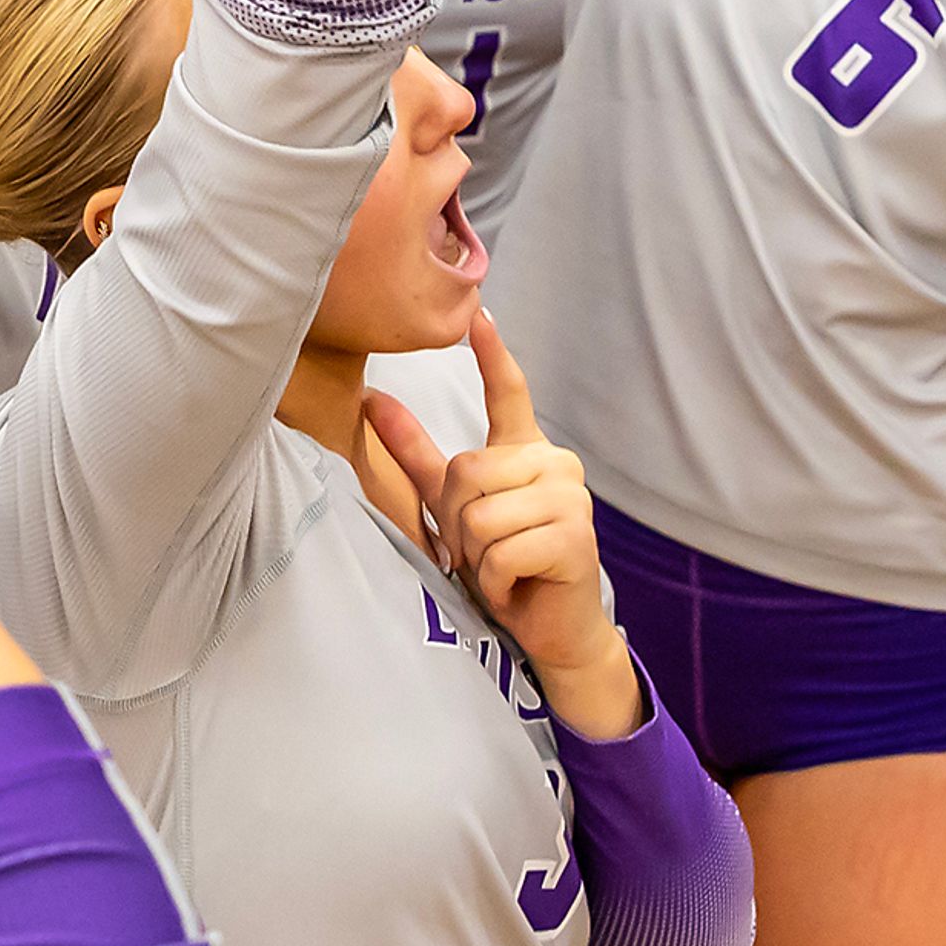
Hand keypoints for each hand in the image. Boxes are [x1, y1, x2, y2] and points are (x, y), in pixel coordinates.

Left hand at [363, 312, 640, 737]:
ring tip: (500, 569)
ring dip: (475, 557)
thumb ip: (416, 455)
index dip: (492, 354)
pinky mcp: (575, 538)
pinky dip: (494, 580)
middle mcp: (557, 464)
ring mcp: (572, 498)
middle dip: (456, 524)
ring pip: (480, 515)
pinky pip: (501, 551)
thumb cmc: (505, 566)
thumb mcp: (452, 508)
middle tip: (480, 552)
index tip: (477, 314)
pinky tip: (515, 587)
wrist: (553, 632)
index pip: (509, 393)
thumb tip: (370, 399)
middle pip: (466, 472)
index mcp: (528, 453)